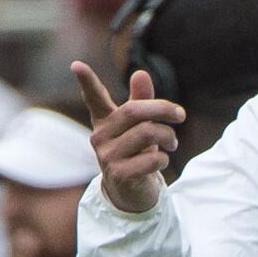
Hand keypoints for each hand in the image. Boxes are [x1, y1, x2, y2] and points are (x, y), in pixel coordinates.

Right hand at [72, 62, 185, 212]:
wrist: (132, 192)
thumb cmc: (137, 152)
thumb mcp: (141, 126)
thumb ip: (142, 101)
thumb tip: (140, 73)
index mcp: (105, 121)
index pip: (94, 99)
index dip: (87, 82)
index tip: (76, 64)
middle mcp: (100, 137)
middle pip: (135, 111)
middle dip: (164, 109)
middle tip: (181, 115)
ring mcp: (107, 157)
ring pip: (147, 133)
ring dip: (169, 137)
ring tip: (173, 143)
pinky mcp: (118, 175)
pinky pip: (151, 158)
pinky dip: (163, 158)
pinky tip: (160, 162)